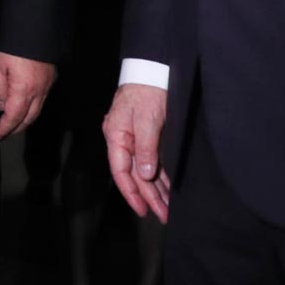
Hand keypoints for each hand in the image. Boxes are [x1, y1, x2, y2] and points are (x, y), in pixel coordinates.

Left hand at [0, 51, 55, 140]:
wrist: (35, 29)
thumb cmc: (13, 47)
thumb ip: (0, 89)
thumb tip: (2, 105)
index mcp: (24, 90)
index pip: (14, 117)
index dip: (5, 128)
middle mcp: (39, 91)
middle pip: (28, 119)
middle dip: (16, 129)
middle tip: (3, 133)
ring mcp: (47, 86)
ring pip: (37, 111)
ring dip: (25, 120)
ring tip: (12, 124)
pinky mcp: (51, 79)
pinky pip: (42, 100)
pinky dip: (32, 108)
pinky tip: (24, 107)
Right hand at [104, 83, 170, 222]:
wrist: (153, 69)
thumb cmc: (147, 91)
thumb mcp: (147, 119)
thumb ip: (146, 147)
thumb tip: (146, 174)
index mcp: (116, 137)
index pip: (121, 172)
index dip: (132, 193)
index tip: (144, 210)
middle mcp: (124, 141)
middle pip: (135, 175)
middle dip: (149, 196)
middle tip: (163, 216)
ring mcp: (135, 139)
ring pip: (144, 170)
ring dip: (156, 189)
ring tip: (168, 208)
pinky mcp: (148, 136)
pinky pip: (153, 161)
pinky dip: (160, 175)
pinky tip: (168, 188)